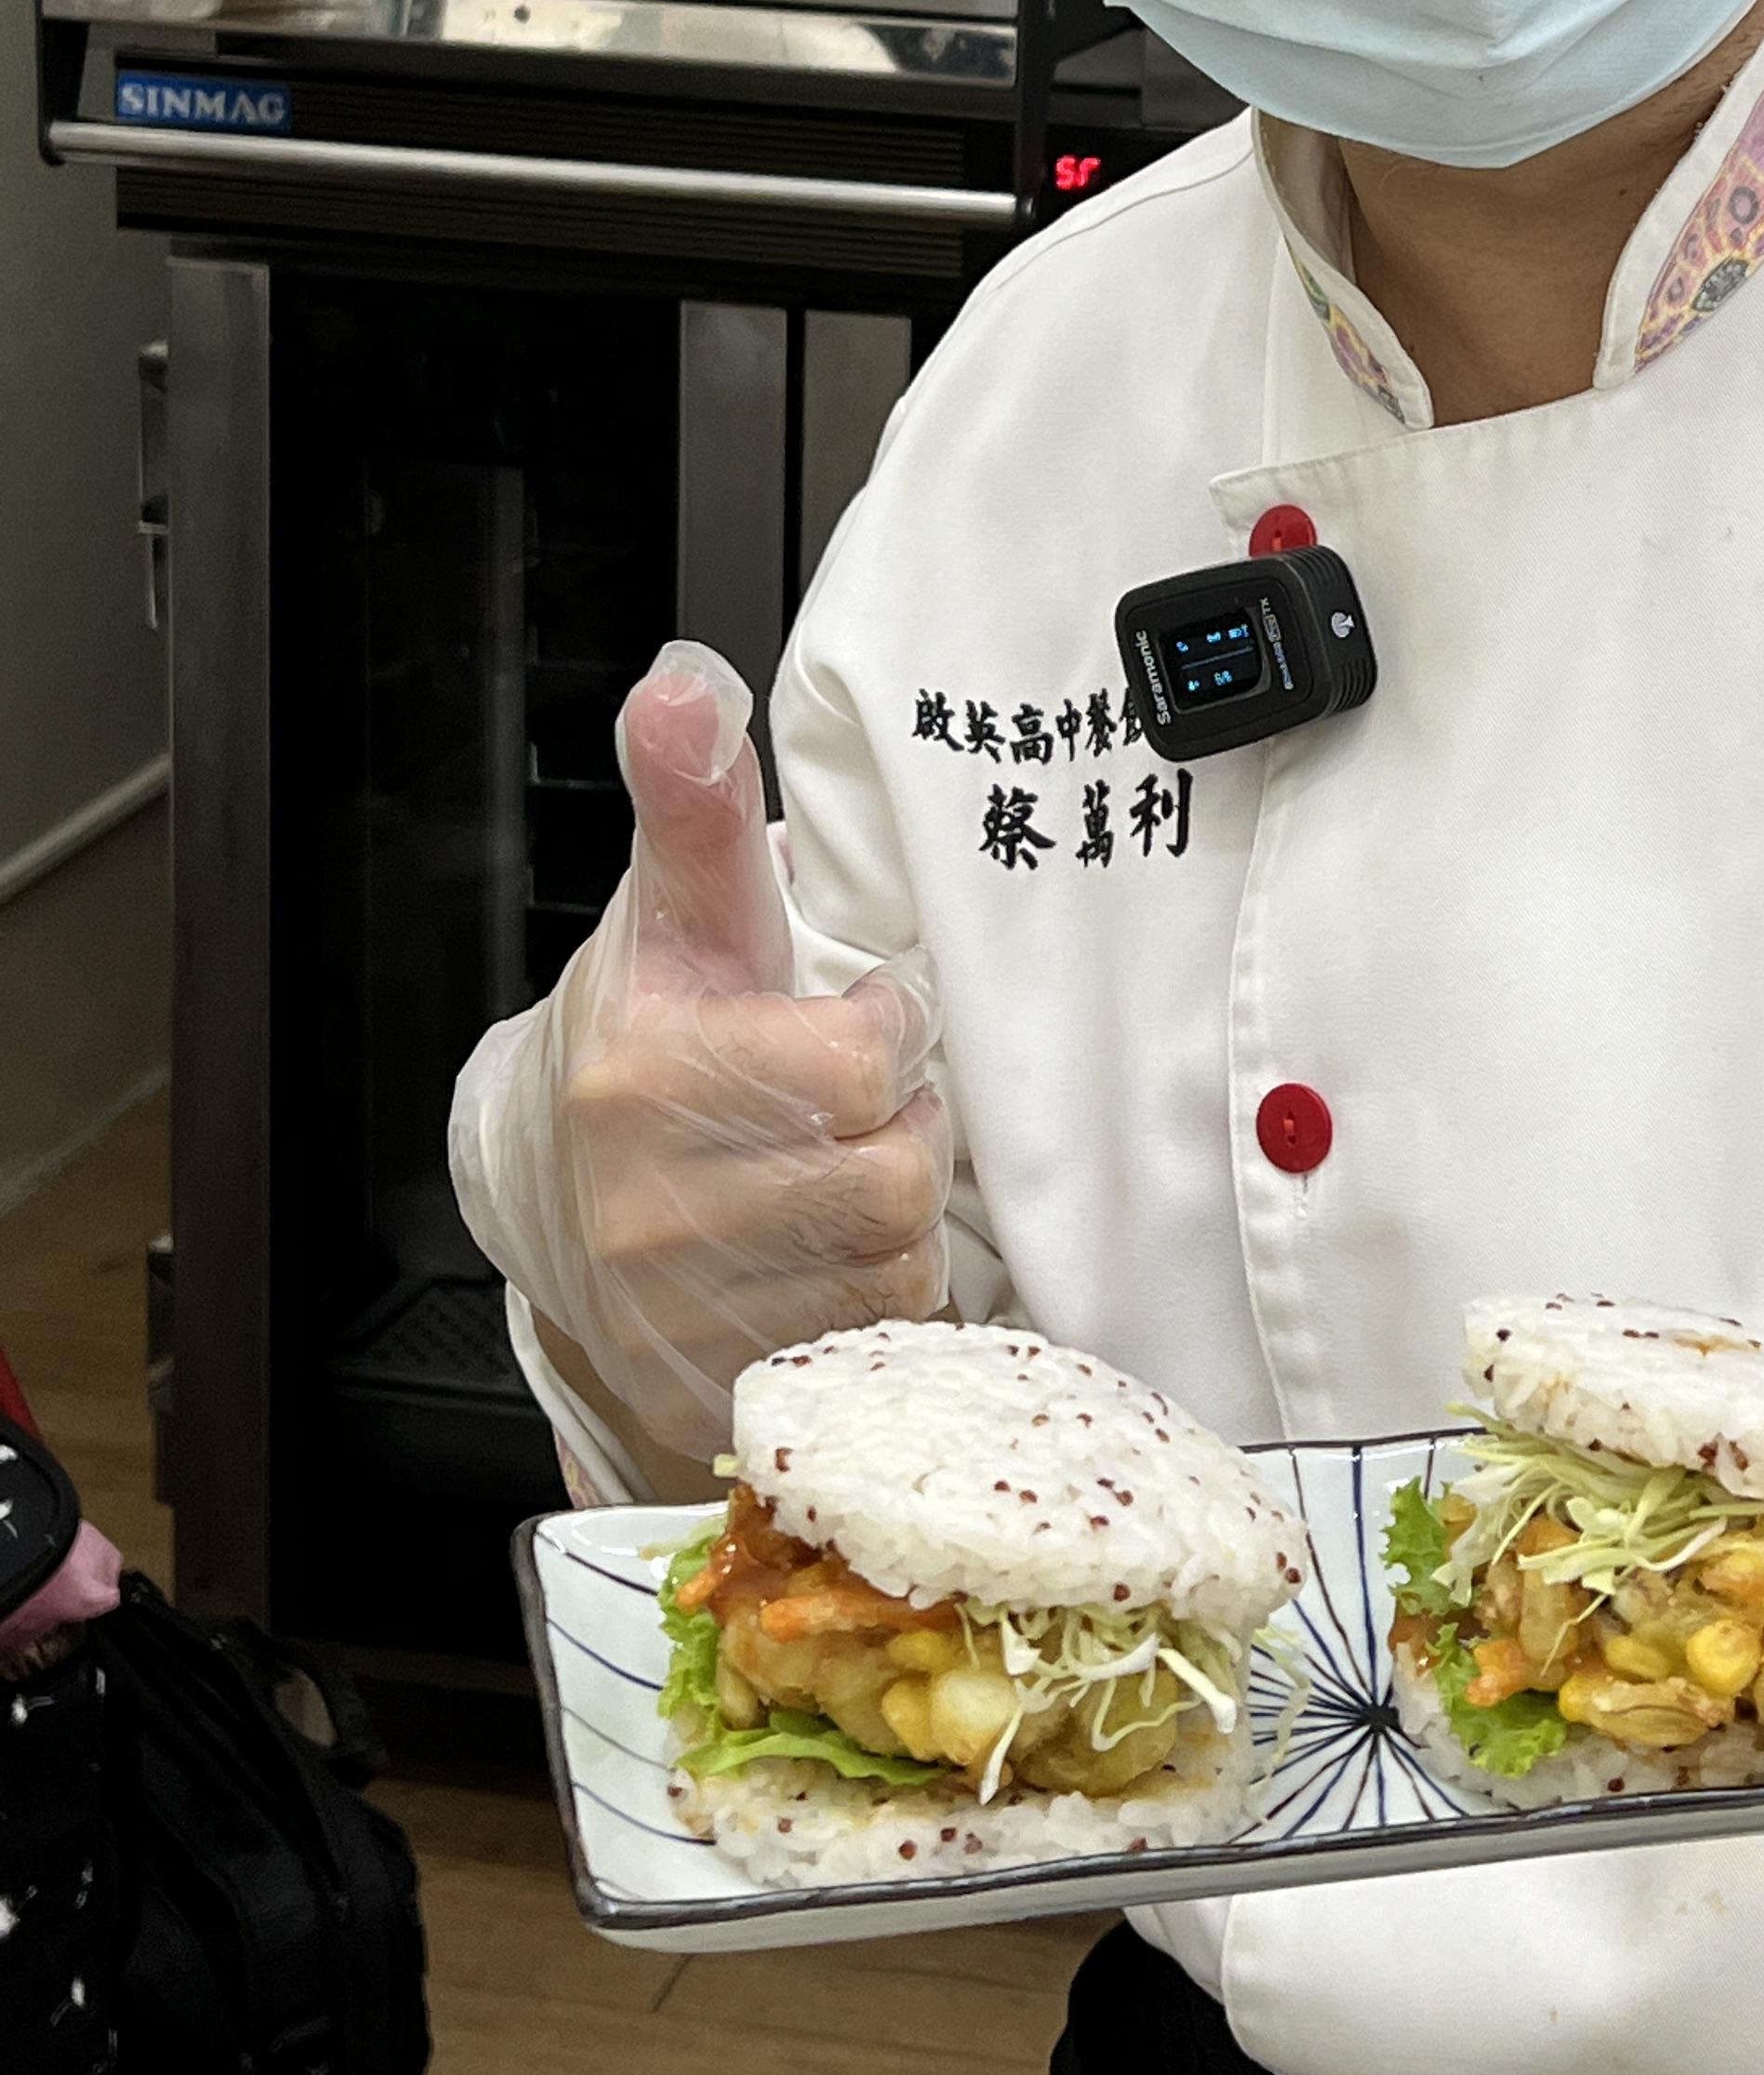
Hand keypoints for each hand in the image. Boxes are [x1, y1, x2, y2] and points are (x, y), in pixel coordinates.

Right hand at [450, 642, 948, 1462]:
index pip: (865, 1059)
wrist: (553, 1193)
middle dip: (899, 1131)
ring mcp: (677, 1310)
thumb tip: (684, 689)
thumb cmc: (638, 1039)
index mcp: (647, 1072)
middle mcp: (654, 1204)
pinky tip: (824, 1257)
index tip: (856, 1021)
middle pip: (892, 1176)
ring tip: (835, 1174)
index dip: (887, 1033)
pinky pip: (866, 1345)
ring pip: (893, 1268)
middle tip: (854, 1109)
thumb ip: (691, 803)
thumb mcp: (670, 915)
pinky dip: (871, 1304)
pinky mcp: (705, 1384)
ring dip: (892, 1221)